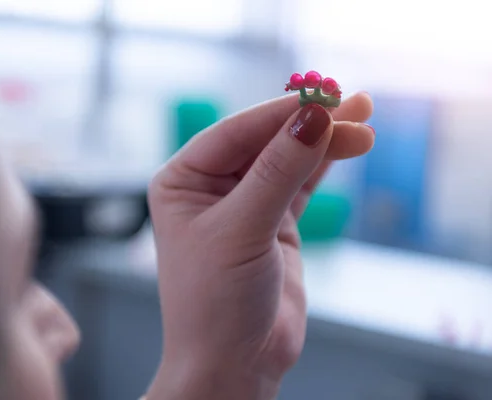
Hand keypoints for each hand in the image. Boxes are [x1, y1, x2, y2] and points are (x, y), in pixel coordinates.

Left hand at [146, 93, 373, 399]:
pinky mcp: (273, 224)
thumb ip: (278, 173)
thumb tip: (314, 118)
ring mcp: (245, 204)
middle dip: (307, 125)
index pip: (235, 132)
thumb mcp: (243, 230)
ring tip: (363, 122)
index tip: (324, 100)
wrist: (232, 365)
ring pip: (287, 160)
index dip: (280, 113)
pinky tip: (347, 145)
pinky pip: (300, 184)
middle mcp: (211, 187)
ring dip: (323, 141)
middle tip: (353, 105)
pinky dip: (323, 166)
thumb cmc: (215, 302)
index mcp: (183, 180)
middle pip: (265, 141)